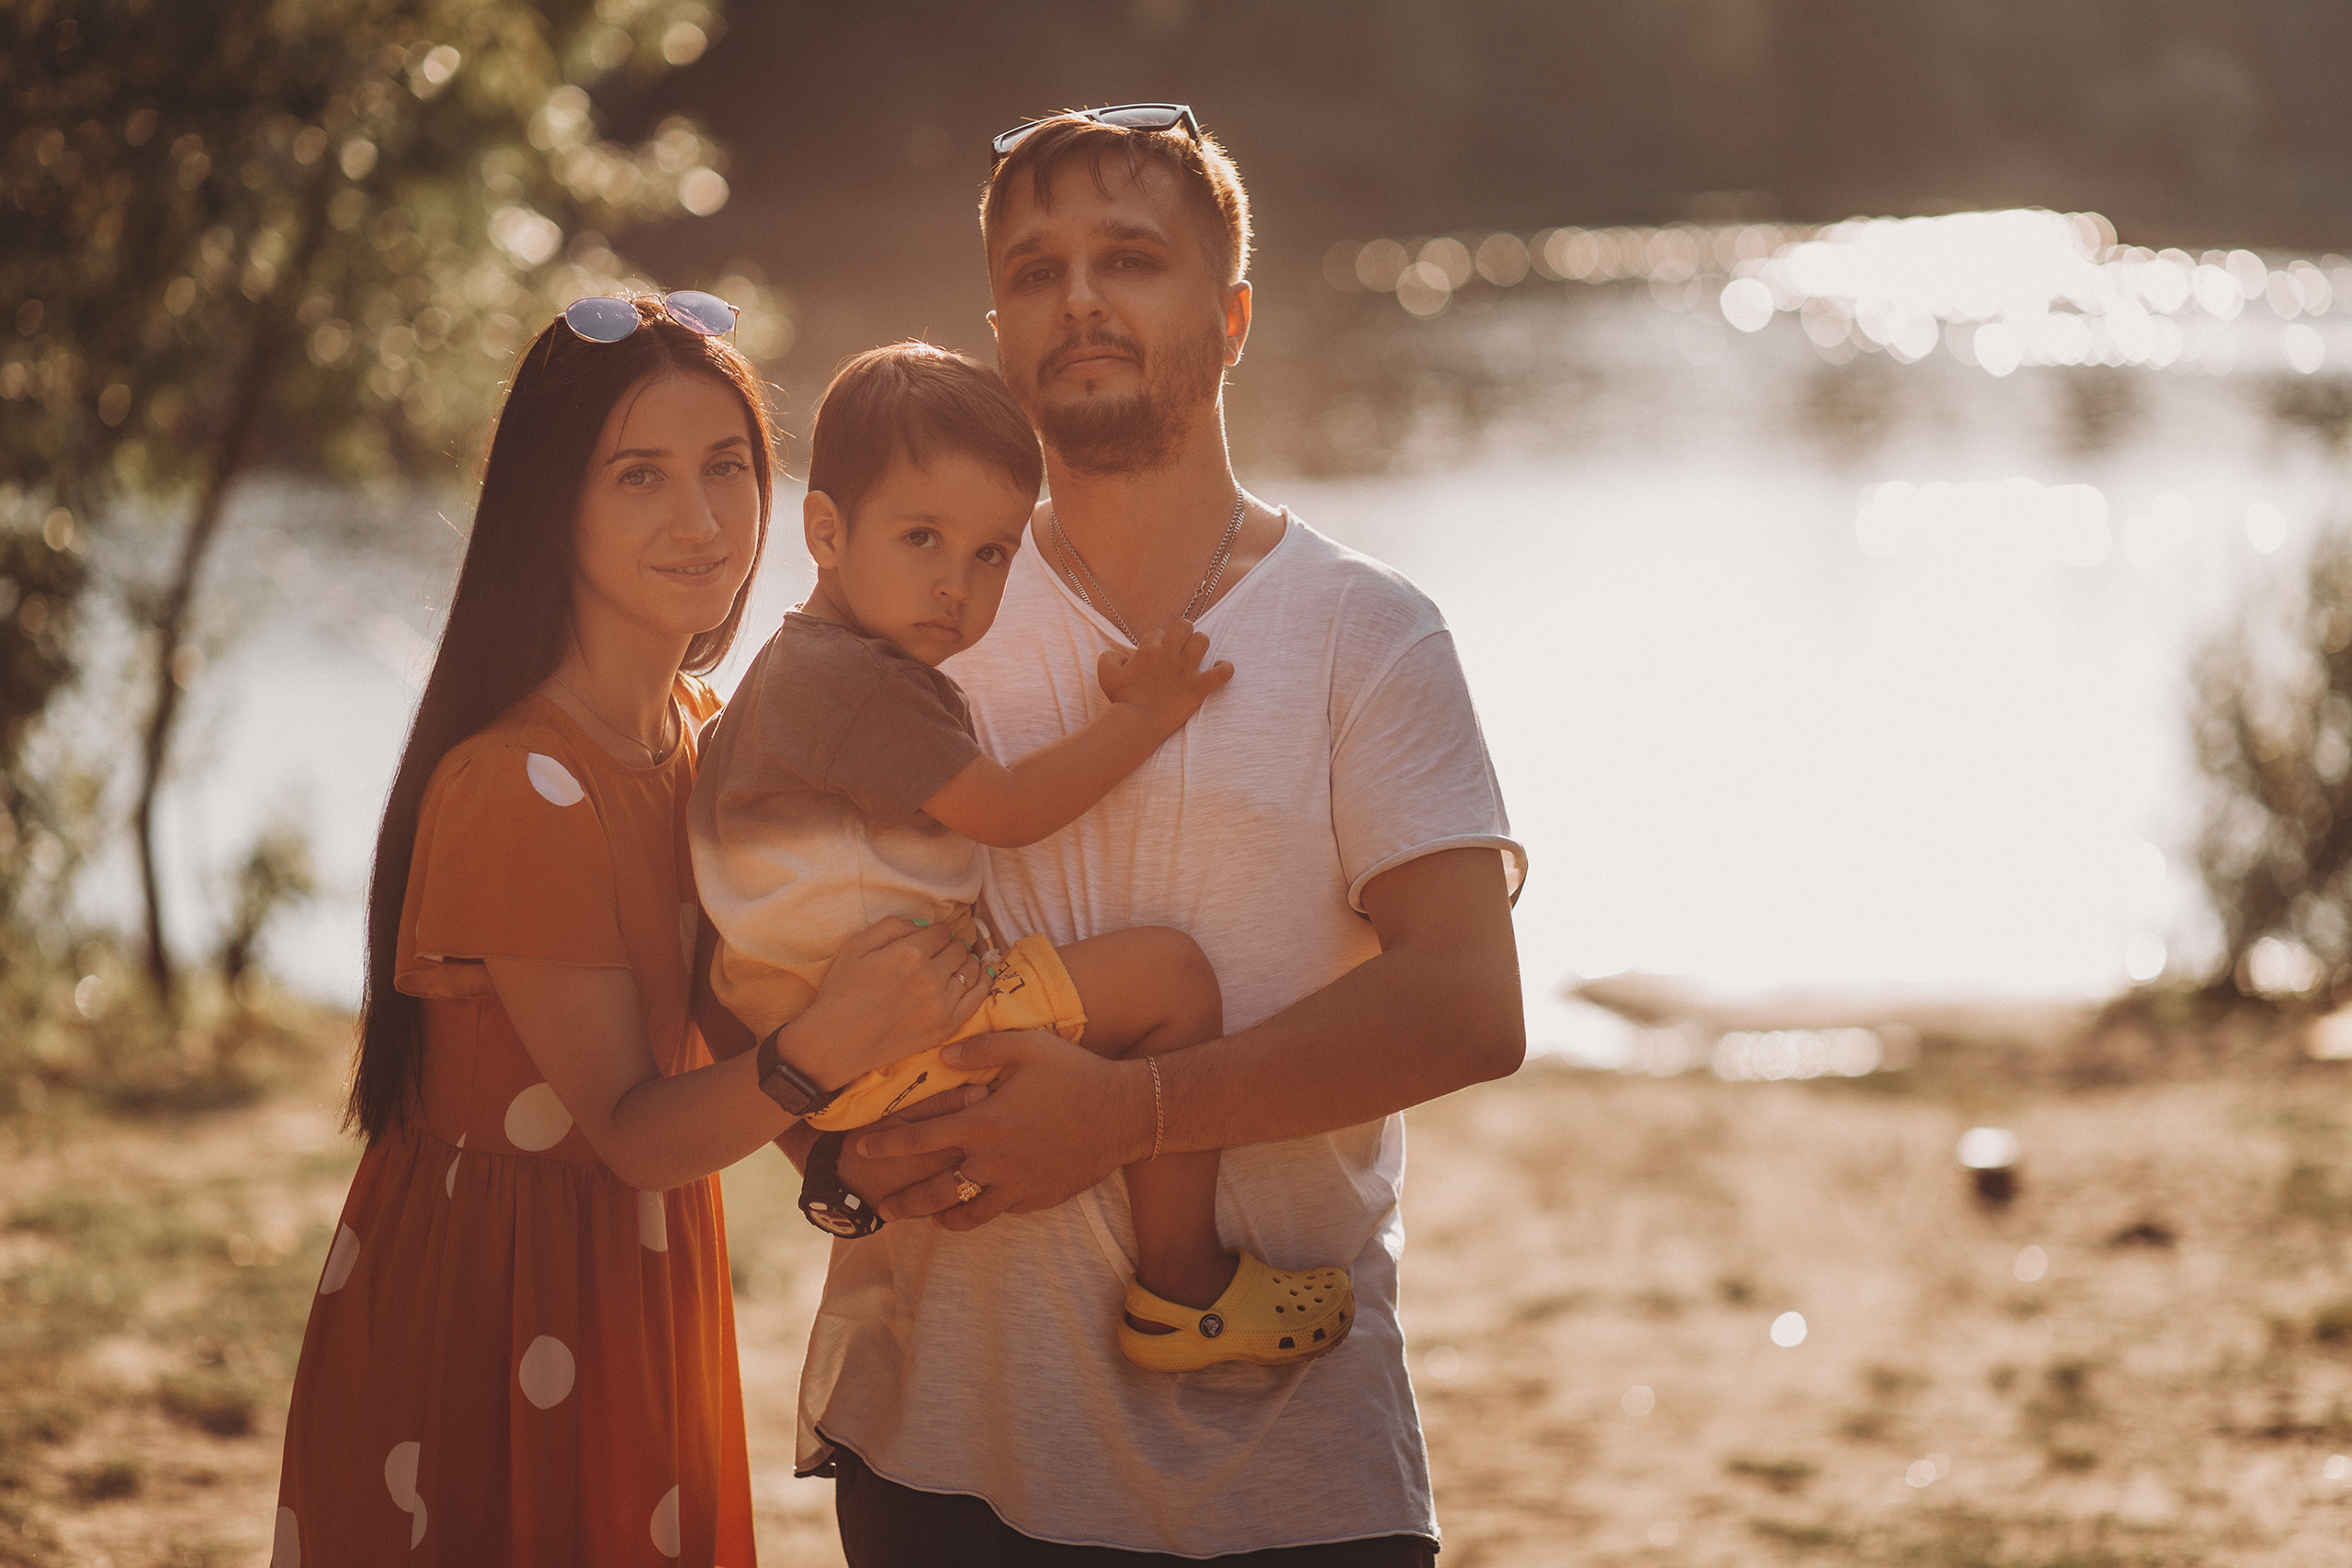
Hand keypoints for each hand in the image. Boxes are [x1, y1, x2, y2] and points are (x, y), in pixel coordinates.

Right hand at [780, 916, 987, 1087]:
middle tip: (939, 953)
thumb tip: (922, 924)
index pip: (941, 932)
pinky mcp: (947, 1026)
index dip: (935, 933)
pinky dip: (983, 981)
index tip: (929, 939)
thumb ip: (892, 926)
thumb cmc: (841, 993)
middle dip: (949, 947)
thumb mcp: (856, 946)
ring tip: (955, 965)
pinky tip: (980, 976)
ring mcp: (942, 1003)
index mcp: (909, 953)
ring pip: (970, 970)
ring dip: (965, 962)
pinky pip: (979, 996)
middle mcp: (931, 976)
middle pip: (958, 949)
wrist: (836, 1042)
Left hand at [851, 1030, 1150, 1229]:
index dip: (886, 1144)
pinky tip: (975, 1206)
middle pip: (934, 1189)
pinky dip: (983, 1211)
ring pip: (967, 1212)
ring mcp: (1017, 1185)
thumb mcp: (1027, 1046)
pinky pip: (1002, 1211)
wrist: (1125, 1113)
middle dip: (902, 1200)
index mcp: (983, 1123)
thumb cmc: (1075, 1073)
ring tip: (925, 1218)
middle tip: (880, 1206)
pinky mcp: (1039, 1198)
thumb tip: (942, 1056)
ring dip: (939, 1216)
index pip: (919, 1139)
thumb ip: (979, 1047)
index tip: (862, 1148)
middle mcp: (993, 1162)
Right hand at [1095, 619, 1233, 736]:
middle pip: (1184, 626)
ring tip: (1198, 655)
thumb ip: (1109, 657)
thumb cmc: (1121, 700)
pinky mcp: (1198, 688)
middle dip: (1184, 633)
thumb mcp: (1106, 675)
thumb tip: (1120, 654)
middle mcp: (1169, 655)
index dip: (1158, 641)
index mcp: (1149, 650)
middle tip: (1182, 647)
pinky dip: (1225, 669)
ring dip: (1201, 645)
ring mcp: (1185, 671)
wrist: (1136, 723)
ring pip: (1203, 641)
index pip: (1158, 632)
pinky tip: (1221, 668)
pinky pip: (1221, 673)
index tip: (1157, 654)